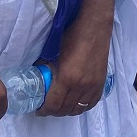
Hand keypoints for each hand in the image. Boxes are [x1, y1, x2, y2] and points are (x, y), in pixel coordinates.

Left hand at [39, 0, 115, 116]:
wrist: (94, 25)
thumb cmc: (72, 34)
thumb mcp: (54, 51)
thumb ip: (44, 66)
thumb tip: (35, 75)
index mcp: (67, 78)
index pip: (53, 104)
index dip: (44, 110)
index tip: (39, 109)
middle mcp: (81, 86)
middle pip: (65, 109)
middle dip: (54, 111)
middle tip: (47, 107)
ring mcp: (93, 86)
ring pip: (78, 109)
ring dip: (67, 110)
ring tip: (61, 105)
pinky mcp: (101, 83)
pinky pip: (91, 103)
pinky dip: (82, 106)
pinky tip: (75, 102)